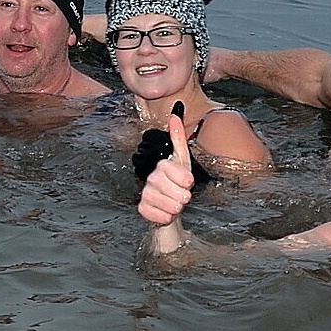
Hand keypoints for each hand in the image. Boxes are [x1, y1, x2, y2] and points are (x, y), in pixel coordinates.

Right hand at [137, 103, 196, 227]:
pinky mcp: (142, 208)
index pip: (177, 172)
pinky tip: (166, 212)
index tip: (188, 183)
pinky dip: (165, 217)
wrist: (170, 204)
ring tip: (175, 204)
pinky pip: (157, 215)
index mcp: (162, 165)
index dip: (186, 180)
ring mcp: (145, 193)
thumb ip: (178, 138)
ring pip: (168, 205)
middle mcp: (151, 178)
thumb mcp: (183, 160)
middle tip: (182, 195)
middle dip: (183, 196)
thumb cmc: (178, 182)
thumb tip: (175, 114)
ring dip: (176, 208)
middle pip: (174, 191)